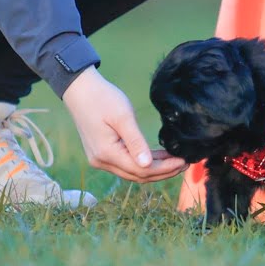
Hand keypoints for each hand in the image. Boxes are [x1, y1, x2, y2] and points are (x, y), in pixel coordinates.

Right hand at [63, 67, 187, 182]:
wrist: (79, 89)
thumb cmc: (102, 98)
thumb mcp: (123, 117)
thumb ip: (136, 142)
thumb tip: (148, 165)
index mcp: (107, 153)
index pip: (141, 170)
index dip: (164, 169)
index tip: (183, 161)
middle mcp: (102, 161)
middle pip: (138, 176)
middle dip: (163, 172)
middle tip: (184, 164)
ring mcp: (100, 159)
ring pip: (133, 172)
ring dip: (155, 169)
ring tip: (176, 161)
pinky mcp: (102, 154)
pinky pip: (126, 164)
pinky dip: (143, 163)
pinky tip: (159, 157)